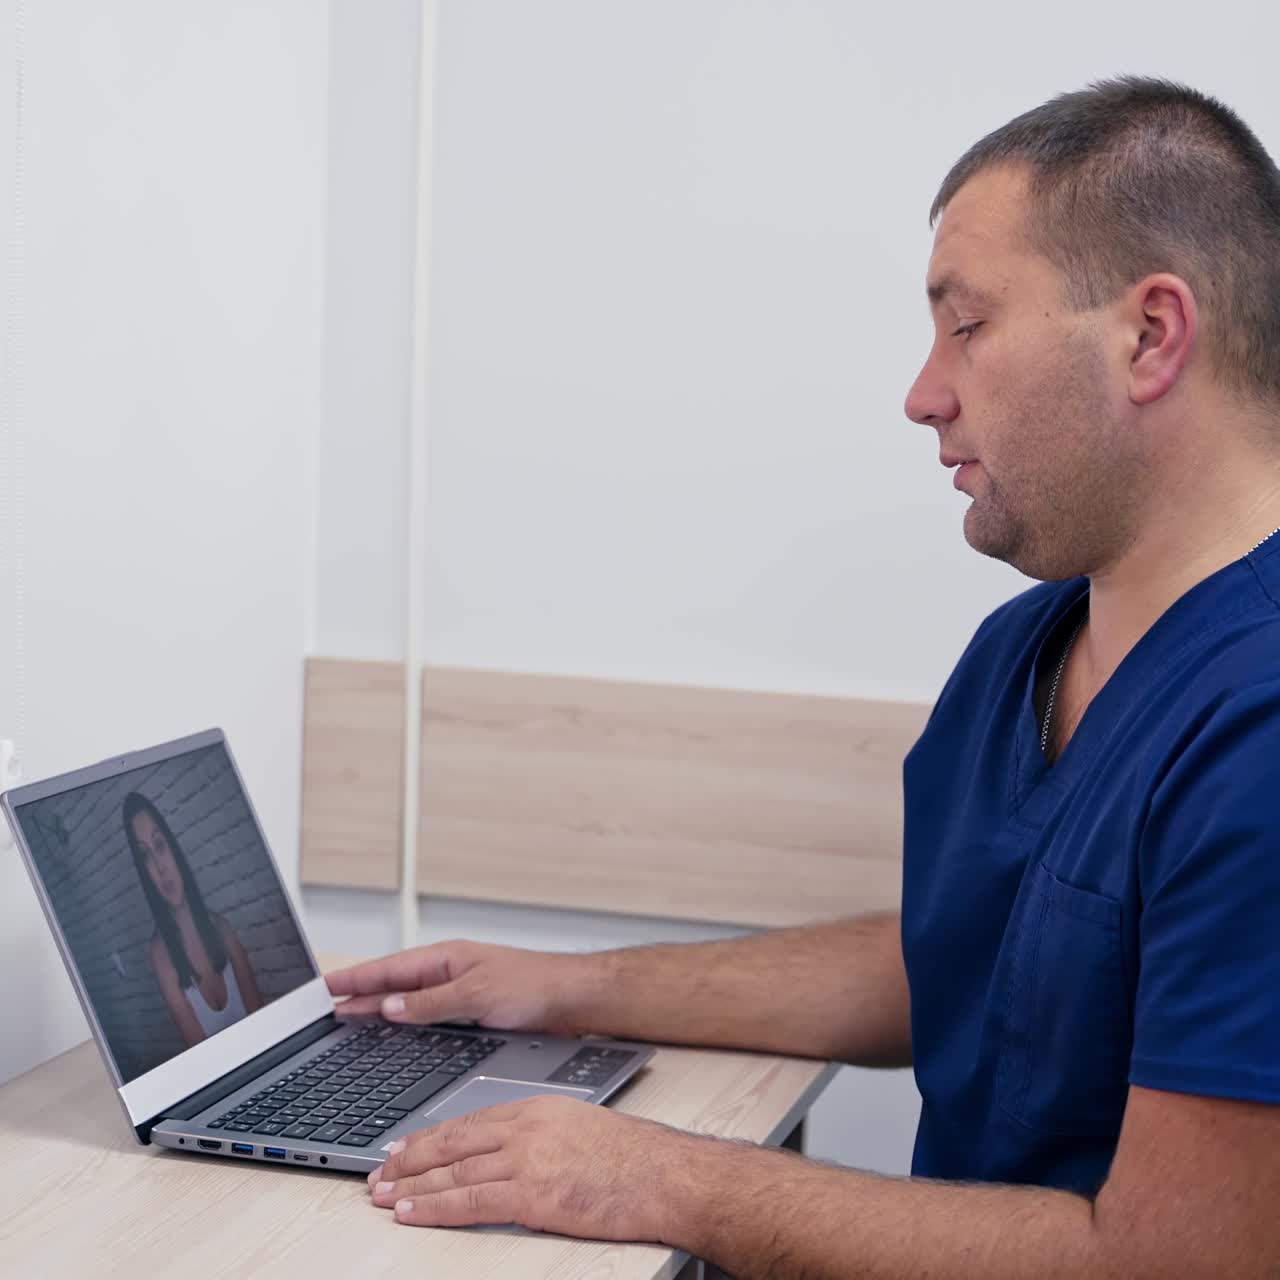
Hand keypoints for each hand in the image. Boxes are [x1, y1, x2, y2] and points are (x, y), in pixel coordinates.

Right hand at [325, 940, 592, 1034]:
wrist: (572, 1000)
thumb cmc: (534, 986)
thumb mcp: (477, 994)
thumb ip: (432, 1002)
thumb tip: (390, 1008)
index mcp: (446, 959)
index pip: (389, 969)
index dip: (355, 979)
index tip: (325, 986)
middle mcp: (449, 974)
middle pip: (393, 986)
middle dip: (359, 994)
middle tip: (324, 1006)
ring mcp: (458, 993)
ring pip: (408, 1002)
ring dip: (379, 1010)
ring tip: (348, 1019)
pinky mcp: (470, 1014)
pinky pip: (426, 1017)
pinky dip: (405, 1023)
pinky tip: (395, 1033)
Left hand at [367, 1095, 695, 1241]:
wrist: (663, 1175)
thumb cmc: (633, 1158)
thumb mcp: (580, 1127)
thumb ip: (541, 1135)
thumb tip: (511, 1154)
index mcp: (537, 1109)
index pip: (470, 1121)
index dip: (431, 1136)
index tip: (404, 1146)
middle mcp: (525, 1129)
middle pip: (452, 1143)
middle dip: (410, 1159)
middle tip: (379, 1172)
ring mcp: (526, 1160)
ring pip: (453, 1173)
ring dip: (411, 1186)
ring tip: (382, 1195)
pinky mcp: (531, 1195)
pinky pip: (469, 1203)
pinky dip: (434, 1208)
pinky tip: (411, 1212)